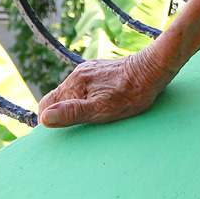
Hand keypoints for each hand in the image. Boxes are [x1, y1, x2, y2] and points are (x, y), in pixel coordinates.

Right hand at [37, 47, 173, 127]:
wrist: (154, 69)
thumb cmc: (130, 94)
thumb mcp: (101, 109)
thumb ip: (72, 113)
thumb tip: (45, 118)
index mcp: (74, 84)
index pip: (46, 104)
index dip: (49, 119)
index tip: (62, 129)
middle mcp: (79, 74)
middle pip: (60, 98)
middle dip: (66, 112)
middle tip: (84, 123)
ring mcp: (91, 70)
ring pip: (74, 92)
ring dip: (79, 104)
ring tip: (98, 113)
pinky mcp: (103, 69)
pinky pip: (88, 85)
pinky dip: (90, 96)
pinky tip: (106, 101)